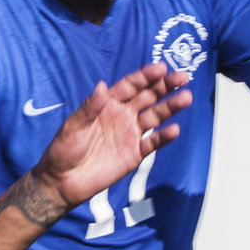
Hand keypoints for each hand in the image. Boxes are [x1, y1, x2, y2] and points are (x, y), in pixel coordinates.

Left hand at [25, 63, 191, 215]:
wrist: (63, 181)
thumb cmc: (64, 149)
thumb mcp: (74, 125)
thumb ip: (90, 108)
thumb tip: (103, 86)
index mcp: (108, 104)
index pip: (130, 86)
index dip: (145, 77)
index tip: (161, 68)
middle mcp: (123, 116)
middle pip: (148, 97)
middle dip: (165, 86)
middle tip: (182, 77)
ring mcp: (130, 134)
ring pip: (155, 116)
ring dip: (170, 107)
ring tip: (186, 97)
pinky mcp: (135, 154)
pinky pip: (152, 143)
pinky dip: (164, 137)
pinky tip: (174, 129)